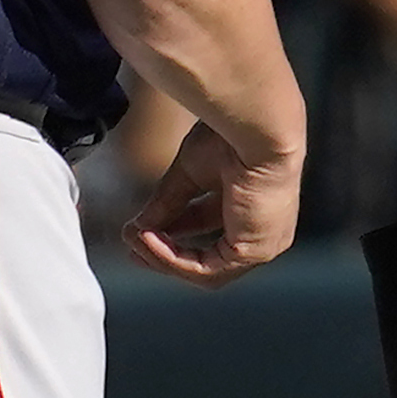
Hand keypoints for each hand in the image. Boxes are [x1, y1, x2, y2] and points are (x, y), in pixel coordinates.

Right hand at [122, 120, 301, 287]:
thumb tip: (140, 226)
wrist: (256, 128)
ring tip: (136, 238)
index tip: (141, 230)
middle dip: (166, 252)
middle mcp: (261, 227)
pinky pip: (206, 269)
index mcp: (253, 202)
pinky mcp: (255, 251)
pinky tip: (149, 239)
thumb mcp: (191, 171)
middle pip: (207, 253)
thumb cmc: (237, 134)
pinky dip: (173, 259)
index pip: (208, 224)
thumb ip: (169, 201)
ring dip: (164, 257)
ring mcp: (262, 242)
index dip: (173, 230)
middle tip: (134, 244)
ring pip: (204, 268)